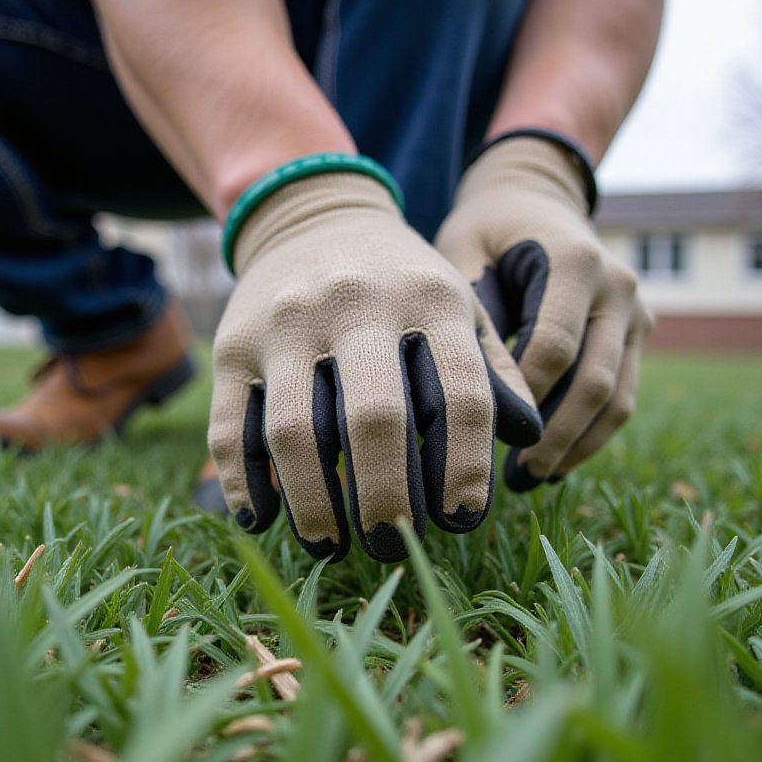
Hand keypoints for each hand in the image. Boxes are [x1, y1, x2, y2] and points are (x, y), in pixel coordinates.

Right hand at [209, 168, 541, 562]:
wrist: (313, 214)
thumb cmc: (403, 282)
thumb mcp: (458, 303)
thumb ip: (493, 367)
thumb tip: (530, 439)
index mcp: (429, 298)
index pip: (458, 393)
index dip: (465, 465)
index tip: (463, 520)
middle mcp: (354, 305)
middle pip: (373, 419)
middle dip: (386, 499)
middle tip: (395, 547)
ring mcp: (284, 324)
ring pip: (293, 431)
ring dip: (314, 503)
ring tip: (332, 546)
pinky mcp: (231, 346)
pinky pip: (231, 428)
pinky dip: (244, 482)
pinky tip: (264, 518)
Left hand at [436, 134, 652, 489]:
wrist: (534, 197)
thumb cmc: (485, 231)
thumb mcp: (462, 255)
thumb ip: (471, 316)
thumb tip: (470, 398)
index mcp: (576, 261)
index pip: (553, 348)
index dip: (522, 398)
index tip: (483, 434)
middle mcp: (619, 286)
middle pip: (595, 381)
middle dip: (554, 437)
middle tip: (512, 478)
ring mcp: (637, 310)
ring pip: (619, 398)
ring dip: (578, 446)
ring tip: (532, 479)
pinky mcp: (639, 332)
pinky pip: (623, 395)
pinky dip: (591, 434)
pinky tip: (552, 462)